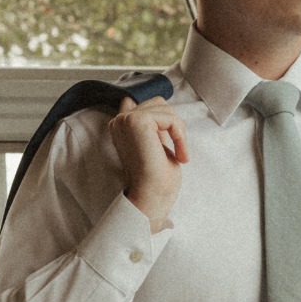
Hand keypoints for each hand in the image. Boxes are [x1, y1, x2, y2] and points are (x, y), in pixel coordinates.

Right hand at [108, 95, 188, 231]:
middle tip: (181, 152)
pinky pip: (170, 117)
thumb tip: (159, 108)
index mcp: (121, 127)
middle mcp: (119, 121)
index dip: (160, 116)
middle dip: (175, 125)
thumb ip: (155, 127)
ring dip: (180, 132)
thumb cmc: (157, 181)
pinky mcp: (137, 121)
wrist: (152, 199)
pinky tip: (181, 156)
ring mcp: (126, 120)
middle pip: (158, 103)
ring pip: (165, 108)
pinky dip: (181, 136)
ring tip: (181, 156)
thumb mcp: (156, 146)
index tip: (173, 141)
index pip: (141, 102)